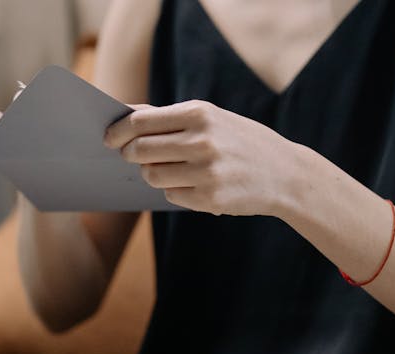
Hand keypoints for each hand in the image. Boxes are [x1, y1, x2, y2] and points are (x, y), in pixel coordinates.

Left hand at [104, 100, 307, 216]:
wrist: (286, 173)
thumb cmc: (240, 141)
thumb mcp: (212, 118)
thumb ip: (169, 118)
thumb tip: (125, 116)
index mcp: (200, 114)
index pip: (141, 122)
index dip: (118, 131)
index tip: (108, 138)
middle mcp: (202, 141)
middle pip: (140, 151)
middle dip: (130, 154)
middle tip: (130, 155)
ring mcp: (206, 172)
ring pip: (151, 176)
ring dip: (154, 173)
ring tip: (173, 168)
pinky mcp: (209, 199)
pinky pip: (171, 194)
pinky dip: (175, 190)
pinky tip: (195, 184)